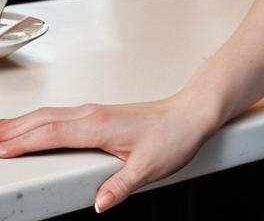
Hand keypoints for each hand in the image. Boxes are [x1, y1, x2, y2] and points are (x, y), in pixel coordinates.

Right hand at [0, 94, 215, 212]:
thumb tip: (100, 203)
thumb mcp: (148, 168)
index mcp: (100, 126)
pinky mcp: (100, 115)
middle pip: (43, 120)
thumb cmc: (174, 135)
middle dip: (11, 130)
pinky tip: (33, 127)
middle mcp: (95, 115)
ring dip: (21, 123)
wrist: (192, 113)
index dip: (22, 143)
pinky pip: (60, 116)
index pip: (50, 135)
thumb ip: (120, 186)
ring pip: (50, 115)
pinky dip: (38, 121)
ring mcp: (96, 113)